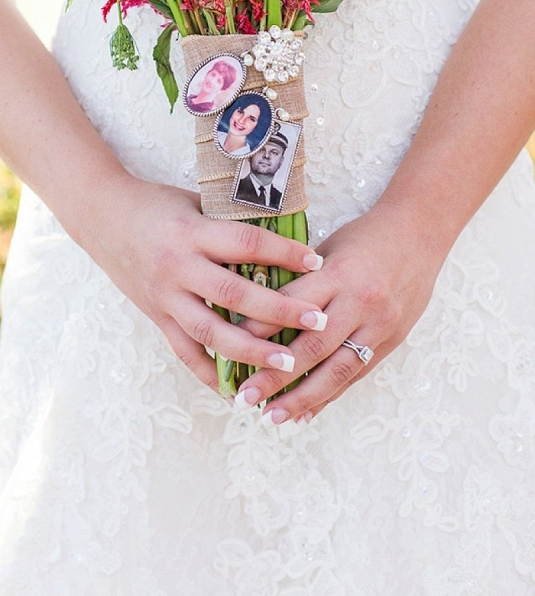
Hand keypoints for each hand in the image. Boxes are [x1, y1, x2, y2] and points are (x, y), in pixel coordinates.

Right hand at [77, 173, 327, 392]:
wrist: (102, 217)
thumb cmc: (156, 204)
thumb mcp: (195, 204)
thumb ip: (230, 224)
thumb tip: (281, 237)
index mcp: (192, 232)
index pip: (246, 244)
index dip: (284, 253)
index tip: (316, 262)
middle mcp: (178, 267)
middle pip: (234, 295)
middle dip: (279, 311)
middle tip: (318, 321)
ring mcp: (165, 297)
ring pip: (211, 333)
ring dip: (251, 352)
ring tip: (287, 364)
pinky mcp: (155, 316)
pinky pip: (185, 352)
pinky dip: (209, 374)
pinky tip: (236, 391)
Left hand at [234, 201, 445, 421]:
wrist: (420, 234)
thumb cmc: (365, 237)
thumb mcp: (328, 249)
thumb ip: (301, 281)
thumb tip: (257, 310)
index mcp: (338, 273)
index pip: (291, 307)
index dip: (259, 331)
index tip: (230, 350)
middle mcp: (360, 302)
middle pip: (313, 348)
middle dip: (275, 377)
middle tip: (244, 398)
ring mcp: (379, 325)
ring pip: (337, 370)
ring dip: (302, 399)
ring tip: (274, 417)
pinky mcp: (392, 340)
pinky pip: (357, 374)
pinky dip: (330, 395)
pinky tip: (307, 413)